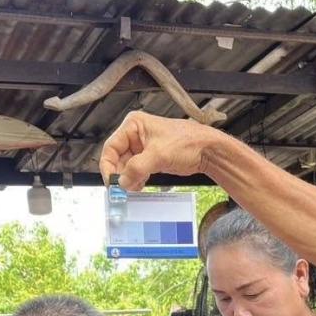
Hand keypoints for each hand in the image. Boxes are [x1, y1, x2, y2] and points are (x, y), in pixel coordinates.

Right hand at [99, 112, 213, 189]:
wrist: (207, 151)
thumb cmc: (188, 142)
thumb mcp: (158, 155)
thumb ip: (136, 168)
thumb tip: (121, 181)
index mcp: (134, 125)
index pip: (111, 147)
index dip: (108, 166)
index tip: (111, 182)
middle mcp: (136, 134)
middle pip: (117, 158)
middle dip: (120, 175)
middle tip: (121, 190)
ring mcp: (143, 147)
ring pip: (127, 167)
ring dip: (128, 179)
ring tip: (132, 189)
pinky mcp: (151, 158)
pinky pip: (137, 171)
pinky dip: (136, 180)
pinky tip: (139, 187)